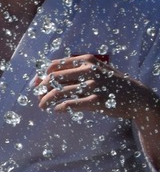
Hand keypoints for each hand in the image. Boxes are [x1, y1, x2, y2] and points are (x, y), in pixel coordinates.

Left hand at [37, 53, 159, 121]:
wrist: (136, 96)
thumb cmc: (110, 83)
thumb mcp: (96, 69)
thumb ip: (74, 71)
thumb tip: (43, 78)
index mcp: (86, 60)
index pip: (54, 65)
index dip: (41, 76)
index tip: (36, 84)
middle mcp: (89, 70)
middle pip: (53, 78)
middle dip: (40, 89)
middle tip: (37, 96)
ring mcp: (93, 86)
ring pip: (58, 93)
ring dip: (45, 101)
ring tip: (42, 105)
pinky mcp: (97, 101)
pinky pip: (69, 105)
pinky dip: (58, 108)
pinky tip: (56, 110)